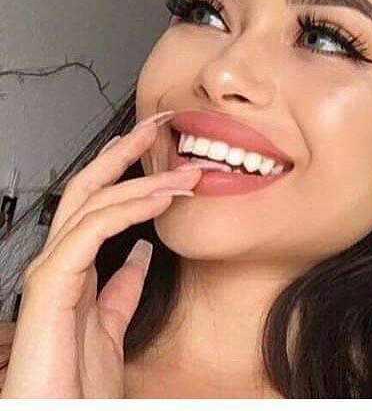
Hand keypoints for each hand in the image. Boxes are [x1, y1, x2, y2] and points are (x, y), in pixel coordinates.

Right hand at [0, 112, 201, 397]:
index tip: (158, 148)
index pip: (97, 202)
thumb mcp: (111, 324)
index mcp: (73, 269)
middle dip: (125, 152)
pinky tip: (162, 198)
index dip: (126, 170)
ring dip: (143, 180)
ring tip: (185, 169)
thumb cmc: (77, 386)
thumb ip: (122, 288)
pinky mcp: (49, 288)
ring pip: (93, 203)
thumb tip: (142, 254)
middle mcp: (59, 263)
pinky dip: (128, 209)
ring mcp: (51, 273)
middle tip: (161, 125)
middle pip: (89, 188)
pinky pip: (92, 232)